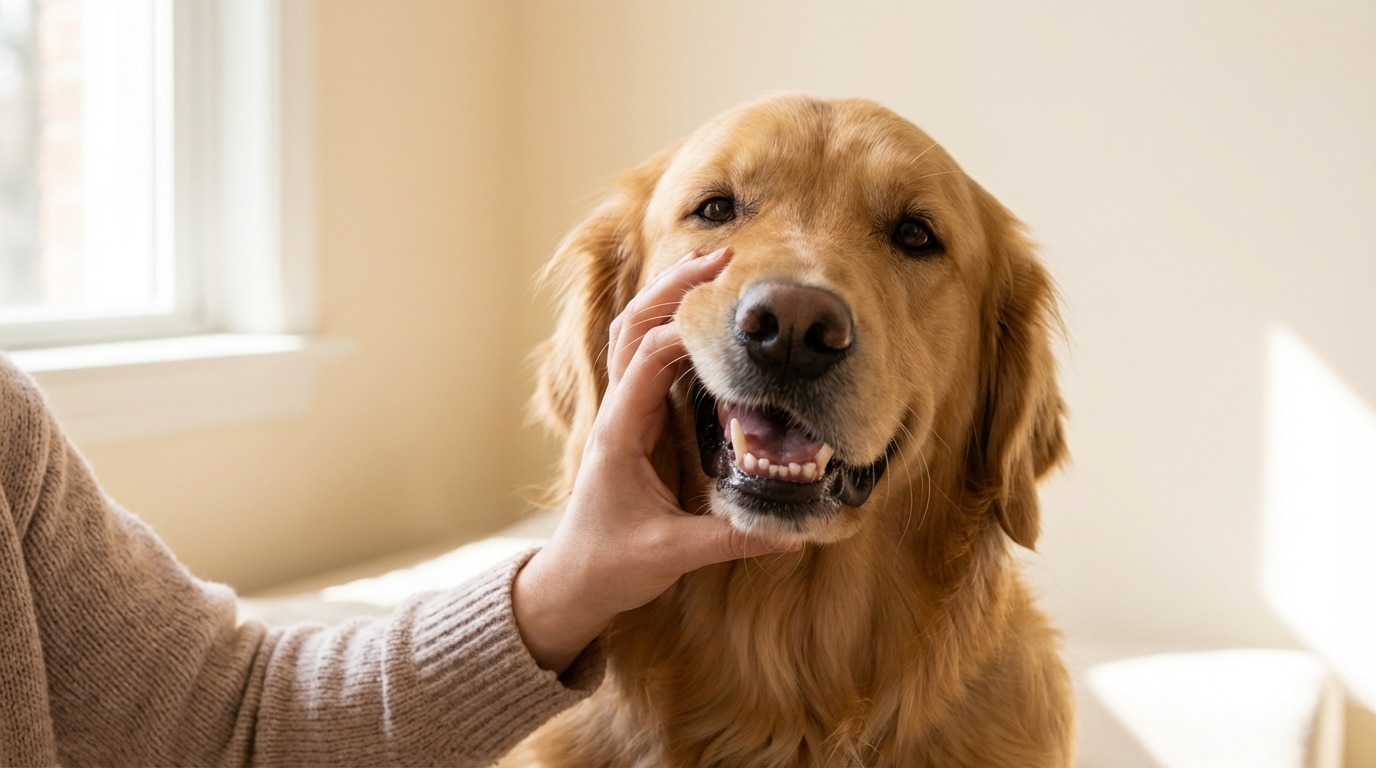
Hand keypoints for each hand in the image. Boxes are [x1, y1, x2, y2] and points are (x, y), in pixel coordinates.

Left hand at [512, 247, 797, 672]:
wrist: (570, 584)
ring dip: (670, 298)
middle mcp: (617, 413)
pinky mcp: (636, 423)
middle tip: (723, 259)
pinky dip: (673, 329)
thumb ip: (731, 540)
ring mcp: (624, 414)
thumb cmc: (609, 566)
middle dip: (674, 287)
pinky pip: (650, 361)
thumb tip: (794, 532)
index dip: (687, 335)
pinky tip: (706, 320)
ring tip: (715, 268)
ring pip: (636, 336)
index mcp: (620, 434)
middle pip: (634, 327)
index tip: (731, 324)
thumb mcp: (671, 555)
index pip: (649, 362)